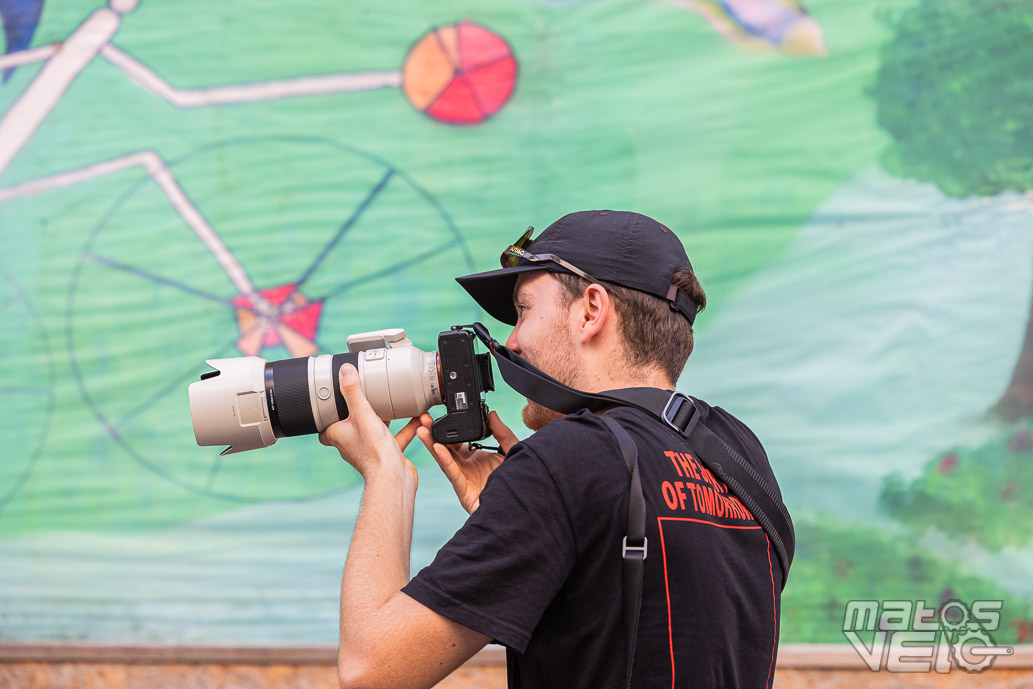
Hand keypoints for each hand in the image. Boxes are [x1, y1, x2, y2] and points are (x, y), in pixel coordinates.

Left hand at [319, 364, 420, 486]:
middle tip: (366, 396)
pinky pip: (396, 437)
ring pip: (375, 429)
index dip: (328, 414)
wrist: (394, 479)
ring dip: (385, 418)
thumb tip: (345, 371)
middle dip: (360, 411)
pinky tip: (417, 418)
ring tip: (393, 403)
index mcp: (338, 436)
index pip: (326, 425)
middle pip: (352, 425)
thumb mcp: (362, 414)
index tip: (333, 400)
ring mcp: (370, 450)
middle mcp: (352, 444)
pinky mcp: (387, 455)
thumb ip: (354, 392)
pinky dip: (405, 428)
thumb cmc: (374, 452)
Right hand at [416, 411, 517, 513]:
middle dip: (433, 434)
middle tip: (423, 419)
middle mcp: (467, 468)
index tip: (438, 416)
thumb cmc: (517, 482)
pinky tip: (437, 448)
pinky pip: (452, 473)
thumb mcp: (512, 451)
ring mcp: (464, 479)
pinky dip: (444, 460)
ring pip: (444, 460)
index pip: (456, 441)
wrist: (522, 506)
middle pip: (446, 448)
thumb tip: (492, 414)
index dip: (447, 429)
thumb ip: (502, 433)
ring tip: (422, 431)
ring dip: (432, 444)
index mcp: (476, 458)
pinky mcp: (464, 491)